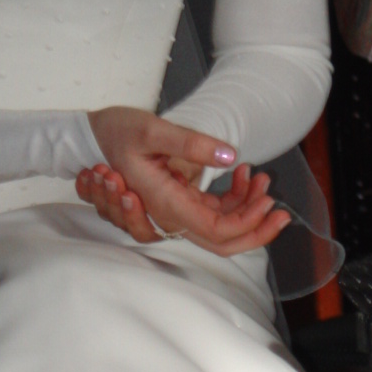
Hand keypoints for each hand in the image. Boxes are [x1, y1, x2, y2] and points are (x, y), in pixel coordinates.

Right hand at [77, 108, 288, 255]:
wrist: (90, 136)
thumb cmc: (116, 132)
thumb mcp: (152, 130)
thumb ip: (190, 144)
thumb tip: (229, 156)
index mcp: (165, 203)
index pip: (216, 230)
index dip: (247, 221)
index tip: (269, 198)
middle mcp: (169, 214)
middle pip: (221, 242)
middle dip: (255, 230)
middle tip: (281, 212)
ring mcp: (173, 210)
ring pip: (218, 228)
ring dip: (245, 208)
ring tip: (261, 176)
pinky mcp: (177, 201)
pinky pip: (210, 212)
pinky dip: (232, 198)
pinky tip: (243, 173)